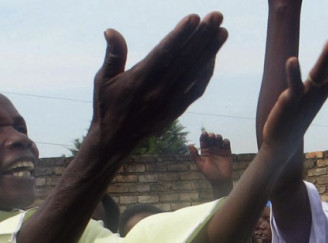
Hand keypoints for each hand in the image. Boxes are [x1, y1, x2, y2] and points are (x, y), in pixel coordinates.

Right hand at [83, 13, 227, 166]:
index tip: (194, 18)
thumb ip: (113, 55)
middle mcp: (159, 91)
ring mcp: (171, 101)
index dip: (181, 35)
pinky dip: (207, 71)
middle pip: (186, 60)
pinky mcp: (177, 109)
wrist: (115, 141)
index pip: (165, 53)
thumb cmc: (107, 106)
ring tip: (223, 32)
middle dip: (203, 37)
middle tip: (217, 16)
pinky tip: (212, 56)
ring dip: (210, 52)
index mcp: (140, 80)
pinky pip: (197, 89)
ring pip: (195, 73)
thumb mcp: (104, 80)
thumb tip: (111, 31)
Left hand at [189, 131, 233, 196]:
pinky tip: (224, 142)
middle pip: (211, 139)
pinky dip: (226, 141)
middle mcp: (212, 149)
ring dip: (218, 137)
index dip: (204, 136)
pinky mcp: (227, 152)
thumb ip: (195, 155)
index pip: (203, 141)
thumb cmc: (209, 174)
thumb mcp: (200, 165)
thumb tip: (189, 145)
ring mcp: (220, 150)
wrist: (221, 181)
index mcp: (205, 151)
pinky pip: (226, 144)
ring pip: (219, 140)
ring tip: (217, 138)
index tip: (204, 134)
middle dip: (211, 135)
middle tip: (211, 136)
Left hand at [261, 27, 327, 162]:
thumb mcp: (313, 97)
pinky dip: (293, 73)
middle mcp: (319, 91)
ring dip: (326, 56)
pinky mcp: (290, 101)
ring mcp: (306, 96)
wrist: (282, 145)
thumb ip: (320, 82)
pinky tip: (292, 59)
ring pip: (319, 74)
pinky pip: (293, 85)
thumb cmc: (295, 118)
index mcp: (325, 89)